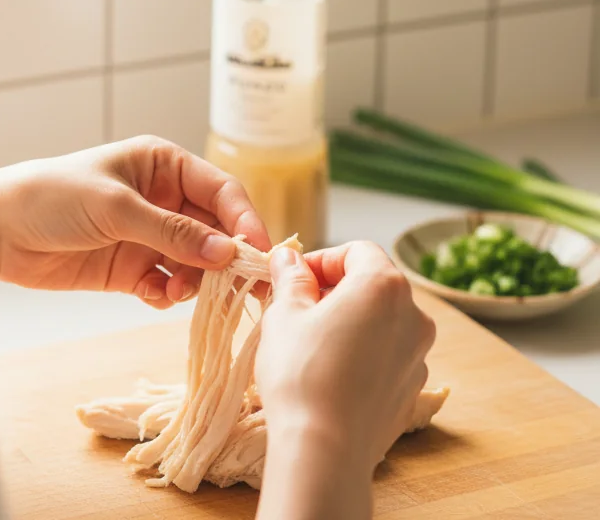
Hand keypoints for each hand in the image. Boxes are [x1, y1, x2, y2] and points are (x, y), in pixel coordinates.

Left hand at [0, 136, 269, 306]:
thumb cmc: (53, 197)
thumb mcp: (116, 208)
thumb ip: (172, 233)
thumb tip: (227, 253)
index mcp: (163, 165)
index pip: (221, 190)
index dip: (244, 220)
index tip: (258, 254)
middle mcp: (163, 199)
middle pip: (216, 230)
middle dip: (228, 259)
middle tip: (246, 291)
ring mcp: (148, 235)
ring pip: (196, 263)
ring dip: (196, 281)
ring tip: (177, 292)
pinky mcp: (131, 268)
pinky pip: (168, 284)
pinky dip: (168, 294)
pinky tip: (154, 295)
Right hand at [256, 241, 435, 477]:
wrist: (324, 451)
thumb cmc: (301, 373)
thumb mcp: (284, 312)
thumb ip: (290, 277)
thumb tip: (288, 258)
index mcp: (384, 286)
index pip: (357, 251)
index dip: (322, 258)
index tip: (294, 277)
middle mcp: (414, 316)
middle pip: (373, 284)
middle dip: (335, 288)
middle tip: (296, 306)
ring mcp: (418, 355)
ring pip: (381, 320)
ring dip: (350, 319)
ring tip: (311, 340)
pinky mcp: (412, 389)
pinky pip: (387, 354)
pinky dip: (362, 351)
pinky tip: (330, 372)